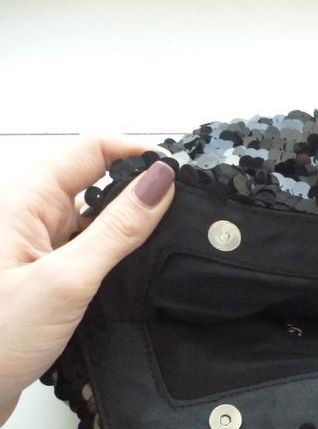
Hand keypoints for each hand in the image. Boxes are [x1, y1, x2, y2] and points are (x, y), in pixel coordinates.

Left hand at [0, 134, 175, 424]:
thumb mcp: (67, 280)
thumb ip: (118, 230)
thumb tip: (160, 183)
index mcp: (23, 200)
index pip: (92, 149)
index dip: (138, 152)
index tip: (179, 172)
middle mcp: (29, 215)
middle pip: (97, 178)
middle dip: (140, 189)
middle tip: (184, 209)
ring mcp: (39, 244)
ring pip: (97, 215)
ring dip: (130, 225)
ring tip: (165, 241)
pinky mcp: (48, 271)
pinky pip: (91, 247)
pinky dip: (118, 253)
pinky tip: (137, 268)